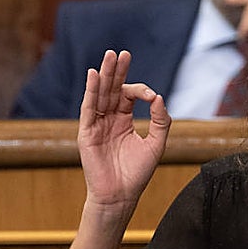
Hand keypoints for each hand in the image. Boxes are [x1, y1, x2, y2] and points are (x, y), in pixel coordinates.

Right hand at [77, 50, 171, 212]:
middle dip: (117, 71)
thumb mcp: (156, 144)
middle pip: (112, 89)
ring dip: (104, 75)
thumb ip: (161, 121)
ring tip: (109, 56)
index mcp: (124, 120)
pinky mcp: (86, 132)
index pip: (129, 96)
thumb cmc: (137, 174)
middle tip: (122, 53)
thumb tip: (159, 97)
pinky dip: (91, 91)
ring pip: (100, 94)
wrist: (120, 195)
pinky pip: (88, 108)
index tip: (152, 96)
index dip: (140, 90)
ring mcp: (97, 124)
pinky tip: (94, 75)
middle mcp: (109, 119)